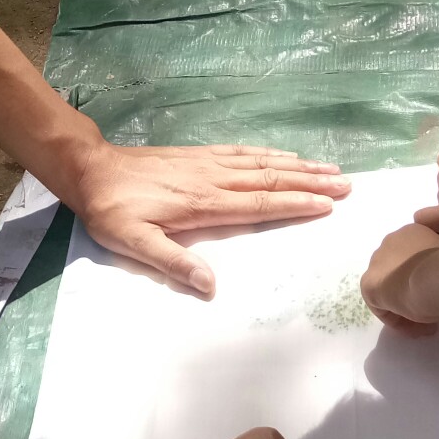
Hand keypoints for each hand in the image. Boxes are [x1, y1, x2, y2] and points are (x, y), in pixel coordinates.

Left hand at [72, 142, 349, 297]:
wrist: (91, 169)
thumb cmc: (112, 211)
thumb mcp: (133, 243)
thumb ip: (172, 263)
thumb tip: (210, 286)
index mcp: (203, 204)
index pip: (259, 205)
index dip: (294, 205)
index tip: (327, 204)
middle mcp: (212, 179)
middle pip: (270, 180)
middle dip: (310, 183)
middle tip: (347, 184)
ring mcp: (207, 163)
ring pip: (261, 164)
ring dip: (297, 166)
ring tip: (329, 167)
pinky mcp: (198, 155)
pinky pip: (242, 152)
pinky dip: (268, 154)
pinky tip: (283, 155)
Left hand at [361, 222, 438, 336]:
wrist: (435, 277)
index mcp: (413, 233)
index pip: (414, 259)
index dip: (426, 282)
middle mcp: (391, 241)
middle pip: (399, 274)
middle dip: (412, 296)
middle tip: (431, 317)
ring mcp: (377, 261)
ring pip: (390, 289)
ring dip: (404, 310)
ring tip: (424, 329)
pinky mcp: (369, 284)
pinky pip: (381, 305)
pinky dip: (395, 319)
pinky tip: (412, 330)